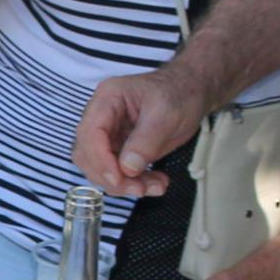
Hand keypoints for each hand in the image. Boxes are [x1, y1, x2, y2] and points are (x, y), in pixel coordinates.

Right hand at [74, 70, 198, 195]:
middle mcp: (103, 117)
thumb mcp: (166, 114)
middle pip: (88, 154)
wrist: (190, 92)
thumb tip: (128, 167)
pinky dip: (136, 182)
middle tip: (138, 188)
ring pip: (101, 168)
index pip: (90, 133)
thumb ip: (145, 141)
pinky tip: (156, 182)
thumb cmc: (177, 92)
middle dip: (111, 176)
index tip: (119, 178)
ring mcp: (110, 134)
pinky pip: (119, 172)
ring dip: (125, 184)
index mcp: (108, 99)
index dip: (101, 159)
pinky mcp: (120, 149)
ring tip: (154, 186)